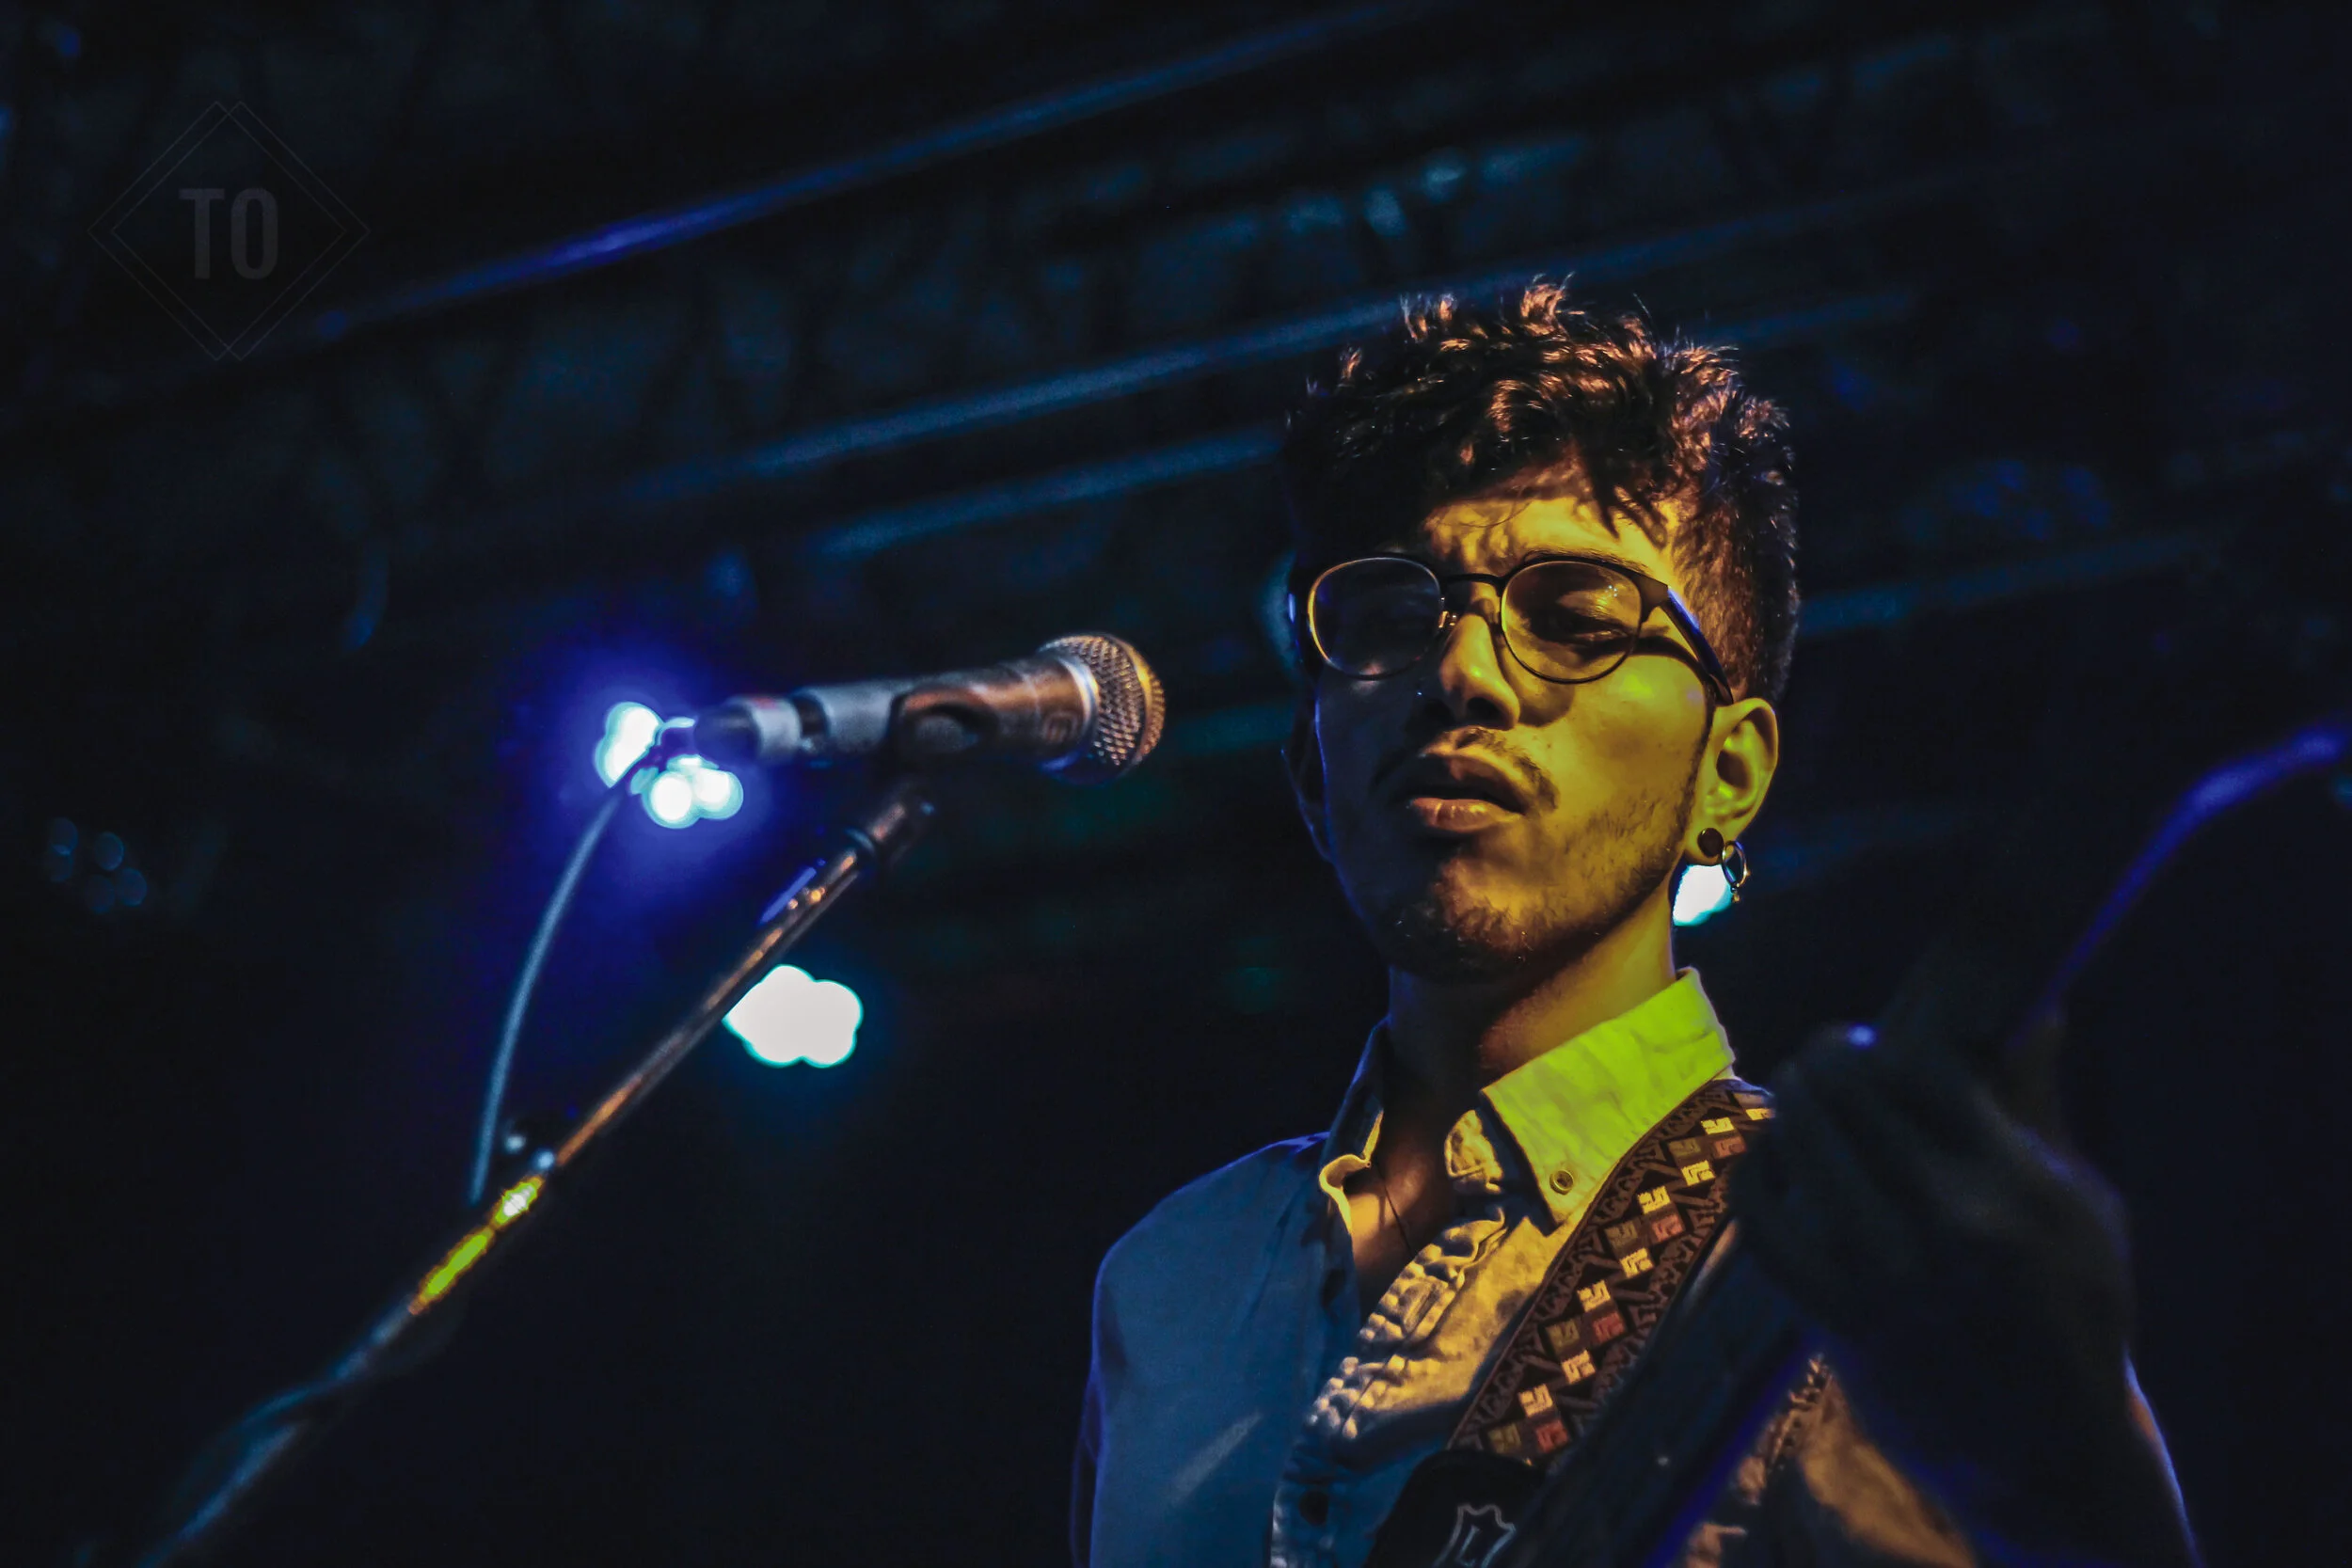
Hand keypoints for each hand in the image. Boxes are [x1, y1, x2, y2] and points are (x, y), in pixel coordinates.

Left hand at [1732, 1025, 2196, 1565]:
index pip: (1918, 1067)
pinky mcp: (1832, 1314)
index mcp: (2012, 1187)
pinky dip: (1754, 1173)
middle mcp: (1942, 1223)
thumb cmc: (2074, 1312)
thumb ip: (2039, 1106)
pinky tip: (1767, 1157)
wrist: (2044, 1450)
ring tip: (1801, 1096)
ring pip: (1797, 1141)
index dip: (1888, 1044)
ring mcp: (1879, 1272)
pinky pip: (1758, 1218)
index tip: (1881, 1043)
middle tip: (1828, 1057)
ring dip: (1791, 1104)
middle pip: (1846, 1093)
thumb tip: (2036, 1007)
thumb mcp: (2084, 1210)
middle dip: (1829, 1059)